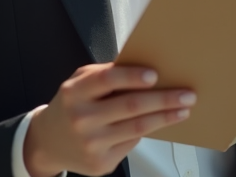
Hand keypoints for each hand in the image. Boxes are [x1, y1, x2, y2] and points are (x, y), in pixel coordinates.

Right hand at [24, 63, 195, 176]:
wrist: (48, 142)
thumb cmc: (71, 105)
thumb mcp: (79, 83)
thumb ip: (105, 75)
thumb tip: (145, 71)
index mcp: (74, 93)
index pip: (107, 80)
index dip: (132, 76)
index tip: (155, 75)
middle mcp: (81, 119)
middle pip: (130, 106)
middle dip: (163, 99)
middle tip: (187, 94)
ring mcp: (91, 144)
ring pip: (137, 128)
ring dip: (165, 118)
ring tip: (184, 109)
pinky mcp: (100, 164)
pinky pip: (132, 144)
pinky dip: (146, 131)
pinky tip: (158, 123)